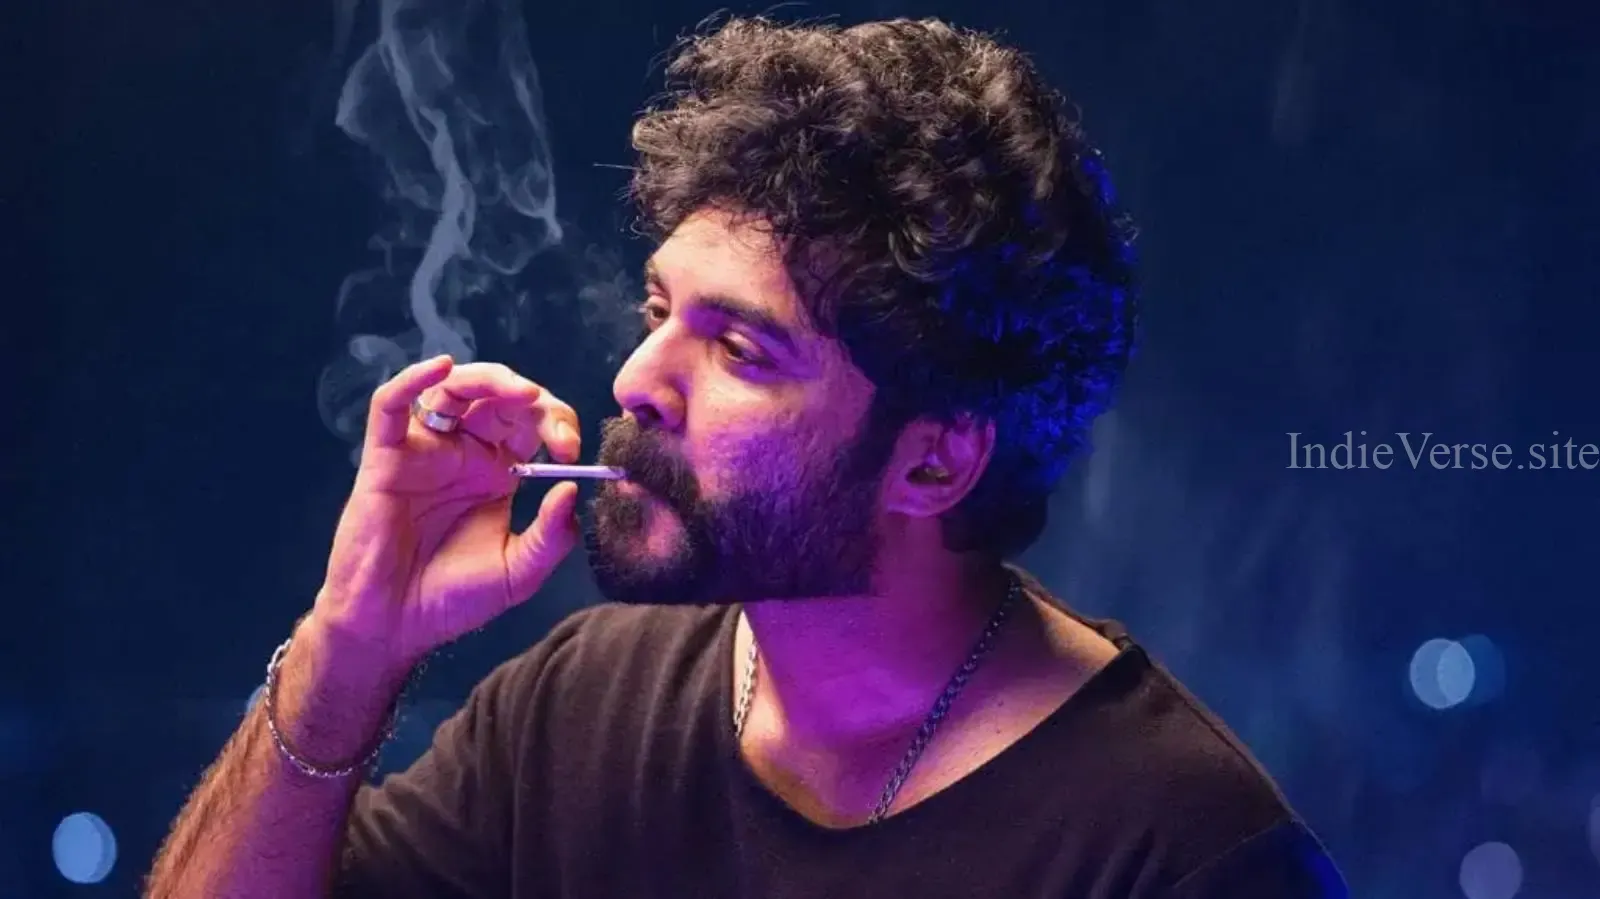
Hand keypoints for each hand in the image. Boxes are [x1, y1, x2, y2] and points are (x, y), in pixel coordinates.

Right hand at [311, 356, 582, 670]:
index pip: (532, 423)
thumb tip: (571, 489)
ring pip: (451, 389)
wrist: (394, 627)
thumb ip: (551, 537)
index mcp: (497, 471)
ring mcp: (424, 452)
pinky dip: (412, 379)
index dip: (557, 423)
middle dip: (531, 399)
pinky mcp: (385, 458)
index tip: (571, 451)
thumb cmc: (450, 599)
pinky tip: (441, 368)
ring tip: (518, 393)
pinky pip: (390, 405)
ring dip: (487, 379)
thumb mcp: (518, 573)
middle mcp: (462, 453)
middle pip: (497, 397)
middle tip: (554, 429)